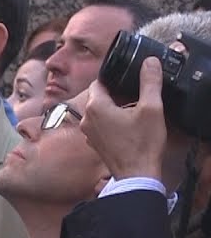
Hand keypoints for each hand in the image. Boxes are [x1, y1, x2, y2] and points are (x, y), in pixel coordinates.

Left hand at [81, 56, 166, 180]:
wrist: (137, 175)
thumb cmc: (142, 143)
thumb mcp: (152, 109)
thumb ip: (150, 82)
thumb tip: (149, 62)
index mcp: (95, 106)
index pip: (98, 81)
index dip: (113, 78)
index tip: (127, 81)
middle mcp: (85, 118)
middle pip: (97, 96)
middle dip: (114, 93)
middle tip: (133, 96)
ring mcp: (87, 132)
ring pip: (98, 111)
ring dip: (112, 108)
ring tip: (132, 111)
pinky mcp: (94, 143)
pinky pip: (99, 125)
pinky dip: (110, 122)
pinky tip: (126, 126)